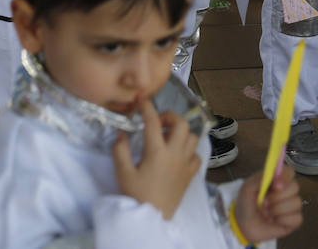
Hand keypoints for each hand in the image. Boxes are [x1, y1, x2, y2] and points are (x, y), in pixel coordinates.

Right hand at [111, 96, 199, 219]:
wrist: (152, 218)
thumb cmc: (136, 195)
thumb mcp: (123, 173)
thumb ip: (120, 150)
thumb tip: (122, 134)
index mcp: (156, 151)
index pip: (153, 122)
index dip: (147, 107)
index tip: (142, 99)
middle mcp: (175, 154)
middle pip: (181, 124)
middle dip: (171, 116)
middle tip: (158, 122)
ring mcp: (185, 164)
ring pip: (193, 138)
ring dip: (181, 133)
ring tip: (168, 138)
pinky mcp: (190, 175)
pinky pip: (197, 156)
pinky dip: (190, 151)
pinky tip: (179, 155)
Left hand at [235, 164, 303, 241]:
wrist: (244, 226)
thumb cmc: (247, 205)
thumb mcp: (246, 189)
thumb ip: (257, 179)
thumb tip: (270, 175)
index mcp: (276, 181)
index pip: (289, 172)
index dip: (285, 176)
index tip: (275, 185)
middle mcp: (287, 191)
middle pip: (295, 186)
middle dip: (278, 197)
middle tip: (264, 203)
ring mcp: (292, 206)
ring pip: (296, 202)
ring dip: (277, 209)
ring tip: (266, 214)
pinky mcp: (294, 220)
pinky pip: (297, 218)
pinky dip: (283, 220)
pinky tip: (274, 222)